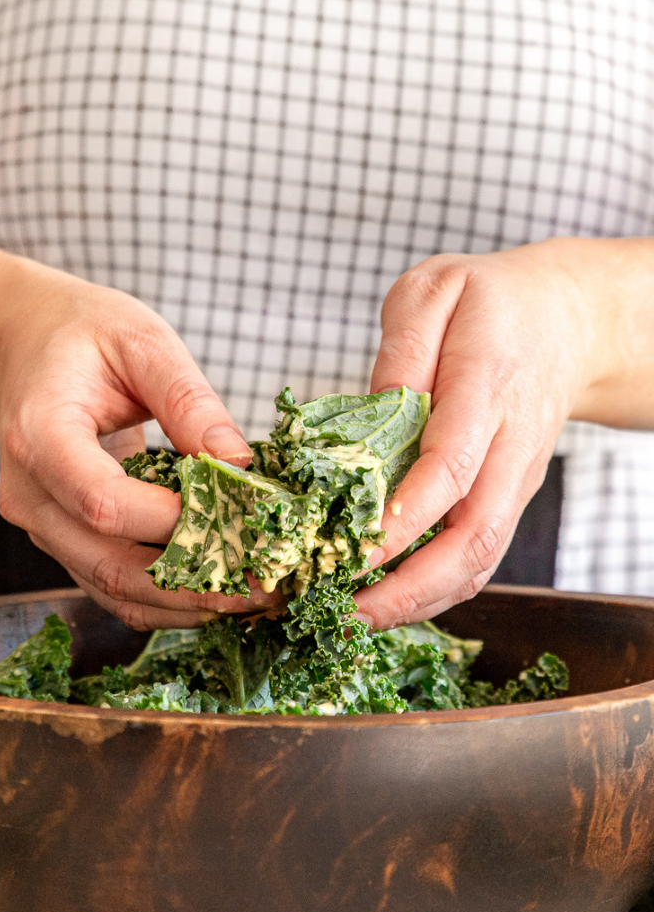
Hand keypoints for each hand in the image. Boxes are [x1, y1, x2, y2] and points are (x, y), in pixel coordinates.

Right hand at [0, 268, 277, 628]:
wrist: (26, 350)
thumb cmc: (81, 335)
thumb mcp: (140, 339)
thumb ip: (188, 399)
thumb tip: (238, 463)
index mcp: (38, 435)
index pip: (101, 501)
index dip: (169, 521)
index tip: (236, 517)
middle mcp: (28, 495)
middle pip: (107, 563)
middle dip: (192, 582)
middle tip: (265, 585)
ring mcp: (40, 526)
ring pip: (111, 588)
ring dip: (185, 604)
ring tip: (254, 597)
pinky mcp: (61, 543)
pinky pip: (111, 587)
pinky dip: (165, 599)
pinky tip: (217, 593)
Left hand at [355, 237, 651, 628]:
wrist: (566, 319)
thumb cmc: (488, 303)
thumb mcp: (432, 292)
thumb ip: (399, 350)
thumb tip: (365, 413)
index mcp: (487, 388)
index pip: (450, 465)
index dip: (407, 515)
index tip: (359, 547)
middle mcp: (508, 446)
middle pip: (473, 535)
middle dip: (409, 585)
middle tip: (345, 609)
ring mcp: (514, 480)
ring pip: (480, 560)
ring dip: (419, 600)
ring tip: (355, 619)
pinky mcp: (506, 498)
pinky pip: (477, 558)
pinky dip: (434, 591)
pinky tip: (386, 603)